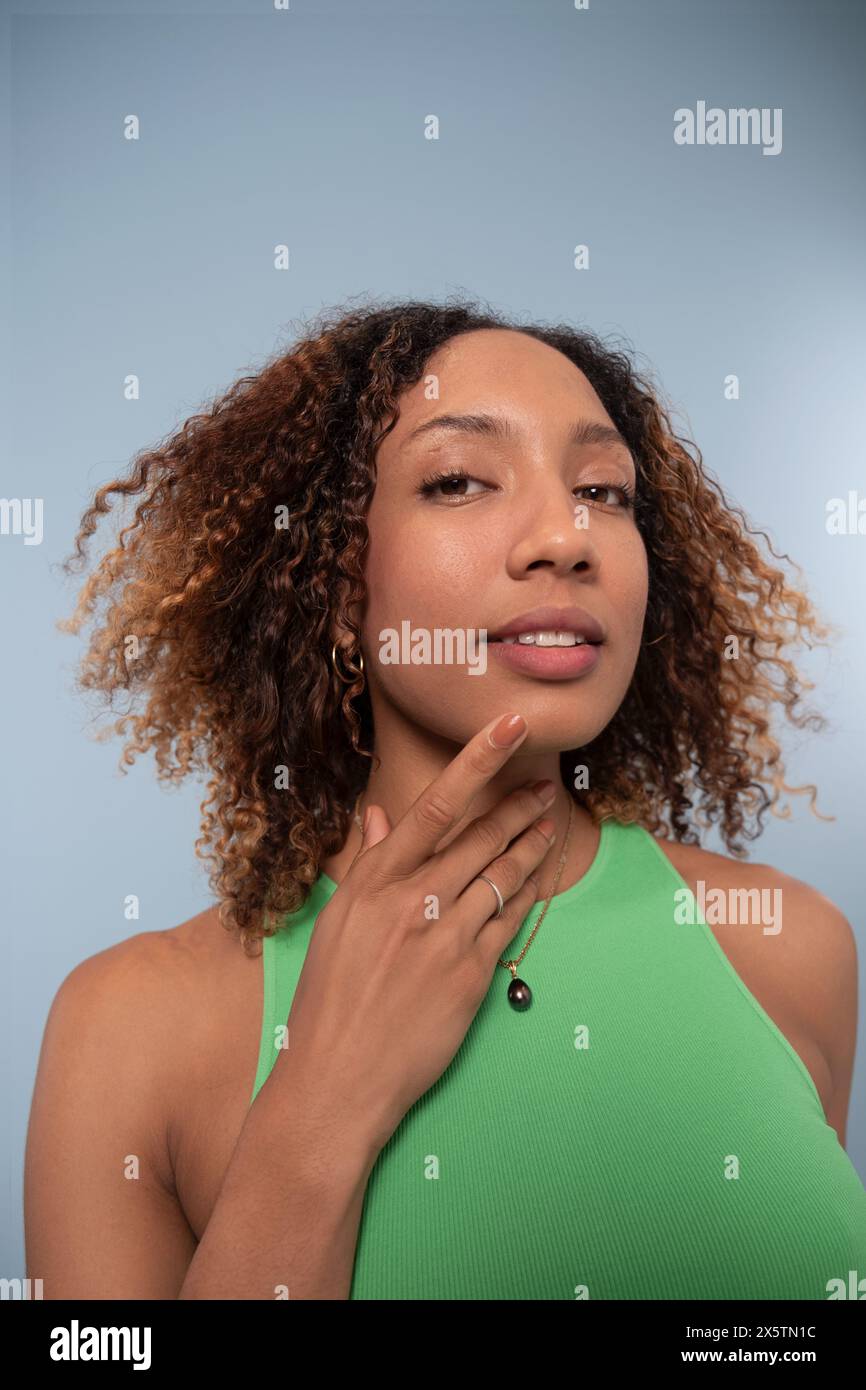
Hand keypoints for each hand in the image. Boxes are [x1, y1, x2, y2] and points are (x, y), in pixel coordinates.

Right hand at [277, 712, 556, 1154]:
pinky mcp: (471, 974)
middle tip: (547, 785)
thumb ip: (368, 862)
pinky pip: (511, 920)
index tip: (509, 727)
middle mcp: (410, 901)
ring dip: (533, 845)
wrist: (338, 1078)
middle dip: (520, 805)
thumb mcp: (337, 921)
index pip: (433, 804)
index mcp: (371, 882)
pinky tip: (539, 878)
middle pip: (480, 836)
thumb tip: (380, 813)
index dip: (476, 760)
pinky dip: (528, 894)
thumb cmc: (330, 999)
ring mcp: (444, 937)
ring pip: (504, 874)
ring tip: (551, 824)